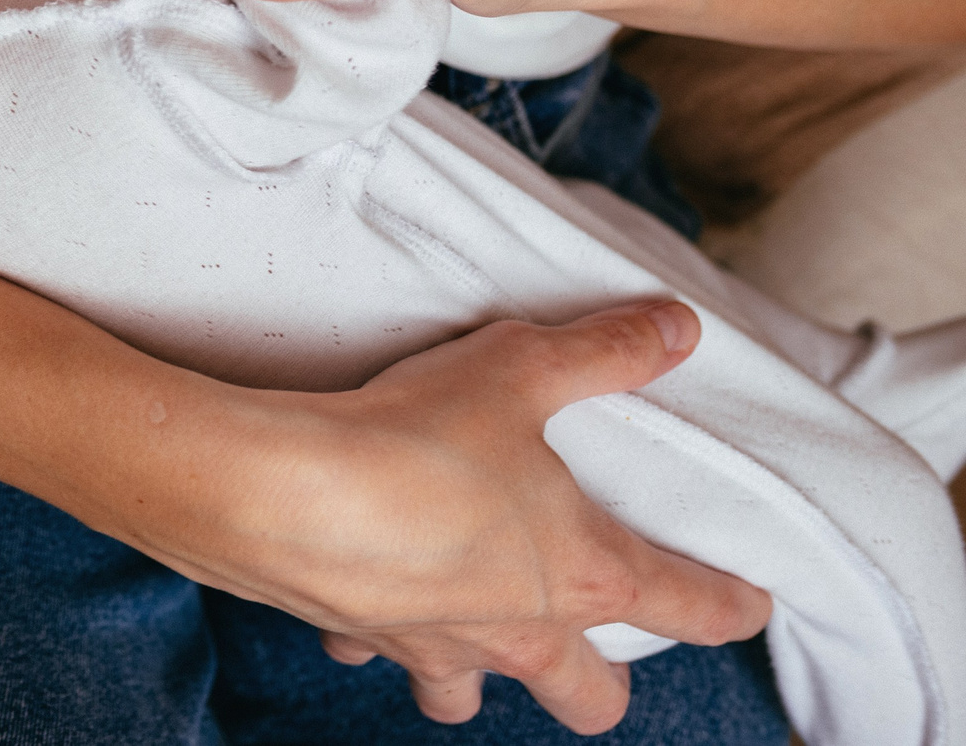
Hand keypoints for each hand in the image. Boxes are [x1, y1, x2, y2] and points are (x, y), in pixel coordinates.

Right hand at [171, 302, 771, 734]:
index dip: (732, 605)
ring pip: (475, 701)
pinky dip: (380, 630)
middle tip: (596, 630)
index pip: (691, 608)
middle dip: (604, 678)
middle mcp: (519, 632)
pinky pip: (378, 653)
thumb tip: (676, 328)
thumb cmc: (411, 437)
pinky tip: (371, 583)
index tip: (750, 602)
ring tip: (474, 624)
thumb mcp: (519, 368)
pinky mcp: (362, 636)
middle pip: (592, 700)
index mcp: (583, 575)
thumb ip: (602, 351)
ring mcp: (439, 646)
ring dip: (484, 673)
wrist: (279, 492)